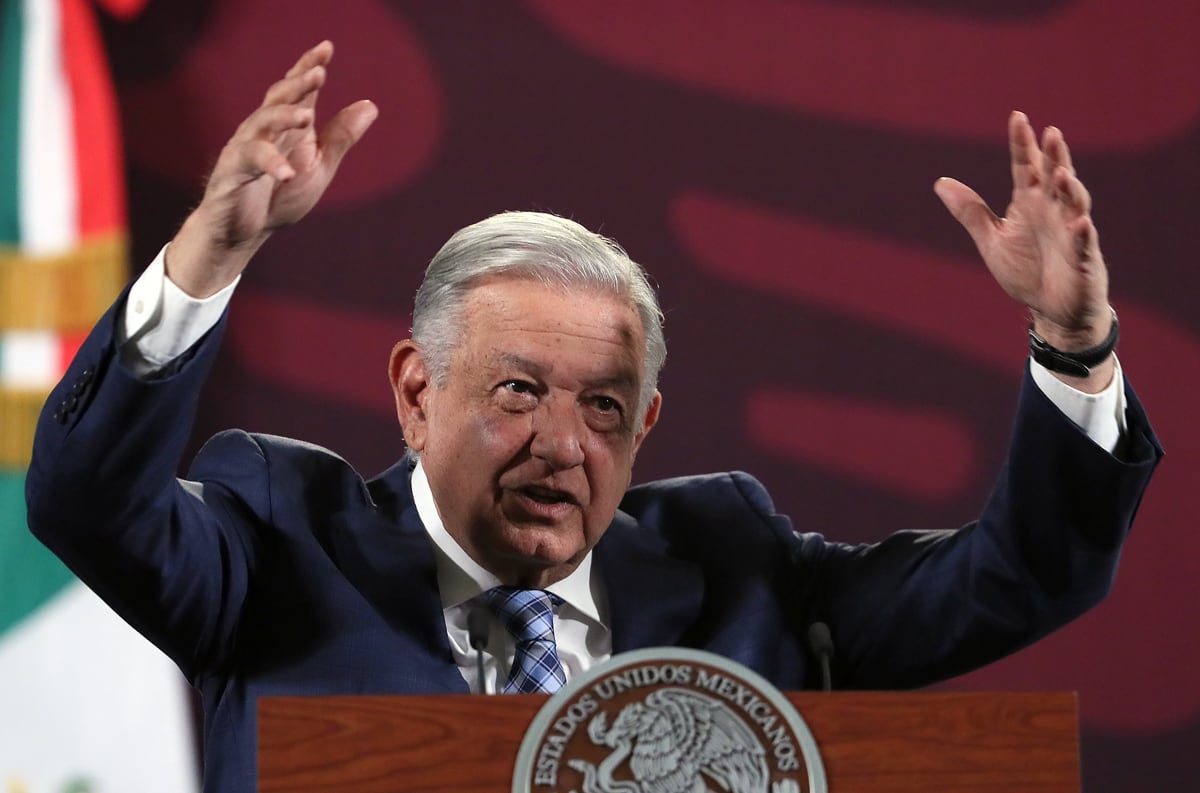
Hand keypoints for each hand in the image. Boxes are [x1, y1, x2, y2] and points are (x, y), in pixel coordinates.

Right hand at [166, 41, 377, 296]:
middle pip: (278, 98)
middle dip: (297, 85)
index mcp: (286, 127)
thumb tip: (370, 105)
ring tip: (306, 117)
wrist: (243, 232)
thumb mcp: (318, 166)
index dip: (309, 68)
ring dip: (283, 117)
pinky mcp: (232, 172)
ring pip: (261, 122)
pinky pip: (250, 161)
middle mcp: (263, 130)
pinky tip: (288, 173)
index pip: (298, 91)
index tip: (327, 48)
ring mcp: (245, 148)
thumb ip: (339, 137)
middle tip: (317, 73)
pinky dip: (270, 165)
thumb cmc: (279, 196)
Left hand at [935, 111, 1113, 389]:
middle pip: (1055, 176)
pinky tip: (1080, 222)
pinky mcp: (1083, 258)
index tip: (1017, 117)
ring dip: (1069, 188)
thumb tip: (940, 182)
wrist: (1050, 309)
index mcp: (1030, 203)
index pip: (1026, 167)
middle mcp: (1053, 211)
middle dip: (1054, 156)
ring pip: (1074, 203)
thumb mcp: (991, 240)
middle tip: (1051, 132)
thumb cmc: (1025, 271)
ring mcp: (1070, 232)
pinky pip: (1083, 243)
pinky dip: (1081, 233)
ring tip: (1060, 172)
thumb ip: (970, 212)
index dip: (1022, 144)